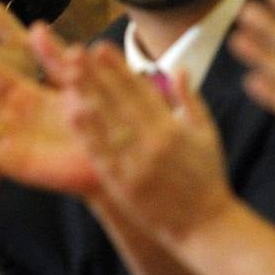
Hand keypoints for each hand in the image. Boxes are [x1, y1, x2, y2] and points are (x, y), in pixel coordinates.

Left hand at [62, 45, 234, 243]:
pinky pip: (101, 155)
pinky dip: (86, 134)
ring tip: (67, 75)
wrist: (204, 226)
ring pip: (106, 124)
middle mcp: (153, 143)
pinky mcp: (122, 185)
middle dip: (96, 75)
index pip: (140, 90)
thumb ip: (190, 99)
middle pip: (118, 102)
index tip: (100, 48)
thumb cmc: (207, 178)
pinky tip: (72, 114)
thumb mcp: (206, 134)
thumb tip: (179, 68)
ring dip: (85, 98)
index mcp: (172, 128)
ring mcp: (135, 164)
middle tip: (74, 52)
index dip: (118, 68)